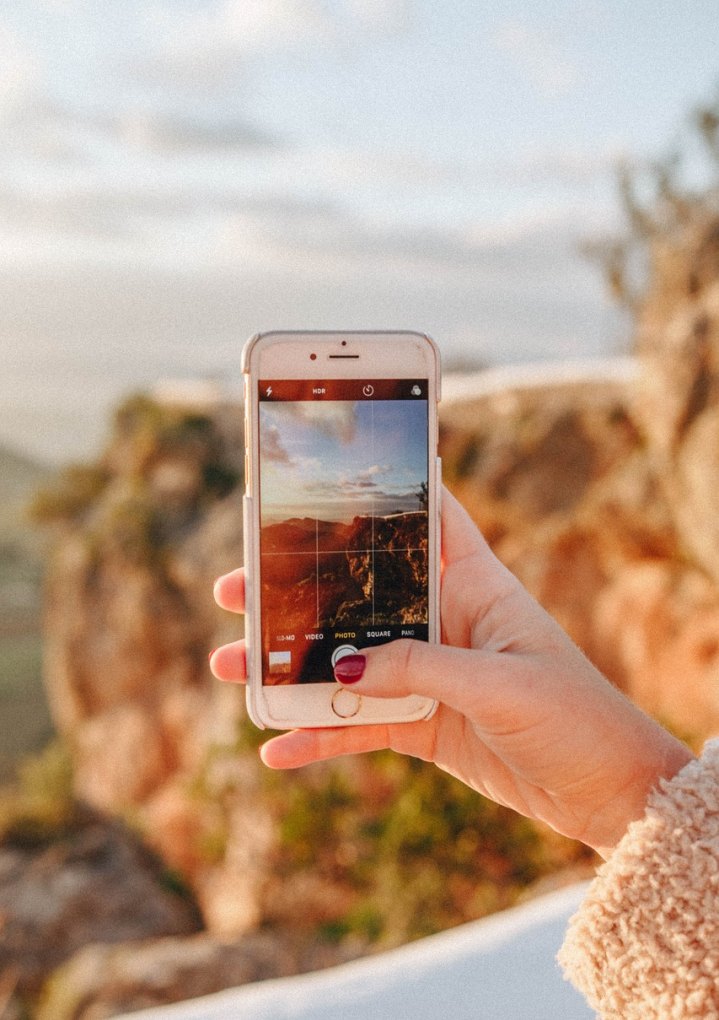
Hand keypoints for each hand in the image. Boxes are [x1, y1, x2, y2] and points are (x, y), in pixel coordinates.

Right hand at [211, 489, 692, 857]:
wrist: (605, 793)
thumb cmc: (573, 716)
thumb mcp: (498, 683)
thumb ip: (419, 669)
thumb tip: (338, 667)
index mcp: (476, 586)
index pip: (430, 520)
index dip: (387, 493)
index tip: (326, 477)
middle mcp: (445, 623)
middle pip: (360, 593)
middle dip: (298, 590)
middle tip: (237, 588)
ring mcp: (428, 675)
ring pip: (345, 662)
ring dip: (289, 665)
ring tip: (231, 667)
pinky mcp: (422, 725)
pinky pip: (358, 727)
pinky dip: (318, 737)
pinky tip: (276, 749)